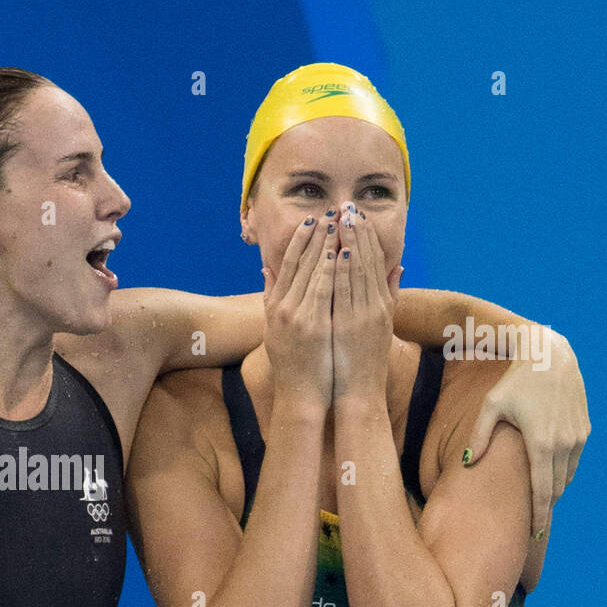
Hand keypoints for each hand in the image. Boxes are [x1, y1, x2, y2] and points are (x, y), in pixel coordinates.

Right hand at [261, 213, 336, 408]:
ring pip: (313, 272)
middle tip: (330, 212)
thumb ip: (271, 297)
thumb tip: (266, 270)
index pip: (288, 265)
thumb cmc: (292, 363)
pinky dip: (332, 270)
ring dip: (326, 245)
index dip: (300, 241)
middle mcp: (283, 308)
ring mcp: (298, 316)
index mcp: (275, 307)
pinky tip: (340, 252)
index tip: (311, 221)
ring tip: (338, 223)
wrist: (300, 394)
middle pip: (301, 263)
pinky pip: (325, 290)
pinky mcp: (314, 326)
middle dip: (316, 236)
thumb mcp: (274, 328)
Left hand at [332, 203, 399, 399]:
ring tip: (342, 219)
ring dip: (349, 243)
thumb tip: (399, 267)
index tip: (358, 215)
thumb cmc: (365, 363)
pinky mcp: (351, 326)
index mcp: (381, 304)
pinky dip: (342, 270)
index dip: (368, 237)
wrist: (360, 394)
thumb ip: (389, 294)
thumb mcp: (381, 325)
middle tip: (349, 206)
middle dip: (359, 232)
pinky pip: (345, 292)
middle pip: (368, 261)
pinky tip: (337, 252)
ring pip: (357, 271)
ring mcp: (364, 315)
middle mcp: (376, 306)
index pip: (376, 262)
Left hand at [465, 328, 588, 536]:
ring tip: (539, 503)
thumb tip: (465, 464)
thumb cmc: (513, 382)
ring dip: (554, 491)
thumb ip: (478, 437)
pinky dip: (563, 473)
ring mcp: (578, 437)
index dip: (539, 515)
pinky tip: (549, 477)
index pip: (542, 491)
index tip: (535, 534)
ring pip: (568, 476)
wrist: (550, 357)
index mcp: (541, 444)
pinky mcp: (585, 429)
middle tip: (533, 526)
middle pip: (556, 488)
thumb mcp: (490, 407)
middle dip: (545, 508)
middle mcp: (565, 444)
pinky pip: (575, 461)